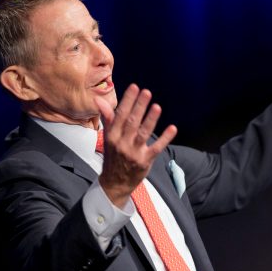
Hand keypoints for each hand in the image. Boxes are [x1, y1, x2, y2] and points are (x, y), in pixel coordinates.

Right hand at [94, 85, 176, 207]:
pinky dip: (164, 138)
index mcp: (112, 136)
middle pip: (131, 122)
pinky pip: (156, 148)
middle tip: (146, 92)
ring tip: (157, 107)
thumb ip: (107, 118)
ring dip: (150, 120)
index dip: (128, 100)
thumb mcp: (108, 138)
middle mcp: (122, 143)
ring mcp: (134, 153)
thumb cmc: (113, 157)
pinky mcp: (145, 161)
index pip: (120, 115)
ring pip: (143, 133)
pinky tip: (172, 128)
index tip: (134, 87)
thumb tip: (99, 100)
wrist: (114, 183)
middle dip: (139, 106)